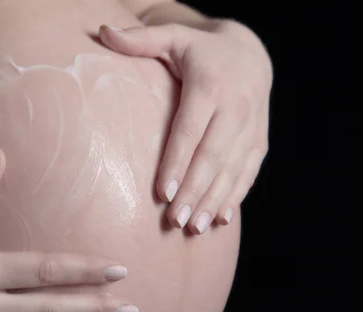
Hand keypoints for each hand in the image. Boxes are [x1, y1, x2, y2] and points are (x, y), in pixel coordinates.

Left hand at [99, 20, 271, 233]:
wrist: (252, 53)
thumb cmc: (201, 51)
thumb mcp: (173, 37)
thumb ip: (140, 40)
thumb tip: (102, 32)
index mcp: (211, 87)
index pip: (190, 130)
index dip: (177, 163)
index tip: (162, 193)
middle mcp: (236, 108)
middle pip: (213, 157)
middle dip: (194, 192)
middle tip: (175, 220)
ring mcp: (252, 128)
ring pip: (233, 170)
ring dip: (214, 201)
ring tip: (195, 228)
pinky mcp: (260, 142)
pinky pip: (249, 173)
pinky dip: (236, 197)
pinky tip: (220, 218)